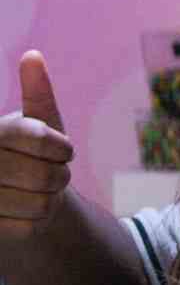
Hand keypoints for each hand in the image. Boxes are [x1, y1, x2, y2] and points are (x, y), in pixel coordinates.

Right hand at [0, 50, 72, 240]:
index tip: (63, 150)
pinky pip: (29, 227)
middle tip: (52, 173)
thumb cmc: (28, 151)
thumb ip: (37, 93)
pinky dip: (37, 220)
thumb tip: (33, 57)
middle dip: (59, 176)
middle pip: (44, 175)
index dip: (60, 147)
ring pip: (40, 204)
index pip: (37, 137)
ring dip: (50, 200)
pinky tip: (24, 209)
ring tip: (38, 191)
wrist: (12, 190)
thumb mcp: (37, 121)